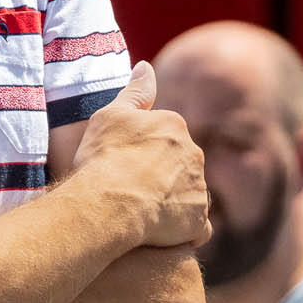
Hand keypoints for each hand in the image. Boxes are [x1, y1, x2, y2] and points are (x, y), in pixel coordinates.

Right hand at [70, 61, 210, 248]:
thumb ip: (134, 91)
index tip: (123, 165)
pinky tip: (163, 236)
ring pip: (188, 194)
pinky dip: (184, 231)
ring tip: (142, 215)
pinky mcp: (198, 220)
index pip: (165, 137)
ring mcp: (199, 188)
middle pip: (179, 165)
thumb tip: (146, 66)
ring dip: (172, 202)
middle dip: (161, 176)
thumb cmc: (103, 158)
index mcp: (175, 125)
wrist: (106, 205)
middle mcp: (195, 154)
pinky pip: (196, 227)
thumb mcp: (110, 115)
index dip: (142, 153)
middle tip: (131, 191)